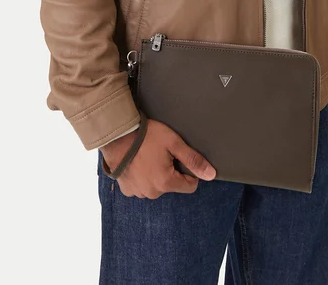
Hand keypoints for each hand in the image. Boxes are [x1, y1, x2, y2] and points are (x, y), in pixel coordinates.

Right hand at [100, 117, 216, 197]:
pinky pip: (140, 186)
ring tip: (147, 156)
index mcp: (166, 183)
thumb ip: (193, 160)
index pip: (190, 186)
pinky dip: (141, 177)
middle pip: (172, 185)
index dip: (188, 171)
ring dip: (155, 174)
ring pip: (156, 186)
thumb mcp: (174, 143)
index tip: (178, 158)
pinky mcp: (126, 189)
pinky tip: (137, 162)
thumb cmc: (146, 136)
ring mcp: (137, 192)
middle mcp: (152, 193)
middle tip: (161, 153)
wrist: (116, 134)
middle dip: (170, 171)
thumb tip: (211, 174)